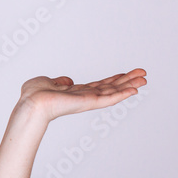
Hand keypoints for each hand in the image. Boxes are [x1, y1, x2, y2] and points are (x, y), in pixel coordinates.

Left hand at [18, 68, 146, 123]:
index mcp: (75, 92)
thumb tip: (68, 80)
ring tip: (145, 79)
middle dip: (127, 81)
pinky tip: (134, 89)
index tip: (125, 74)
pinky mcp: (89, 103)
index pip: (98, 85)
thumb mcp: (46, 82)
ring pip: (113, 92)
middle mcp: (84, 97)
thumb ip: (59, 81)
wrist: (32, 103)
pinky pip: (109, 98)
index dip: (113, 80)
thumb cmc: (33, 95)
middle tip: (143, 74)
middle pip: (110, 88)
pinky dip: (122, 94)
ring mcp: (88, 101)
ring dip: (130, 85)